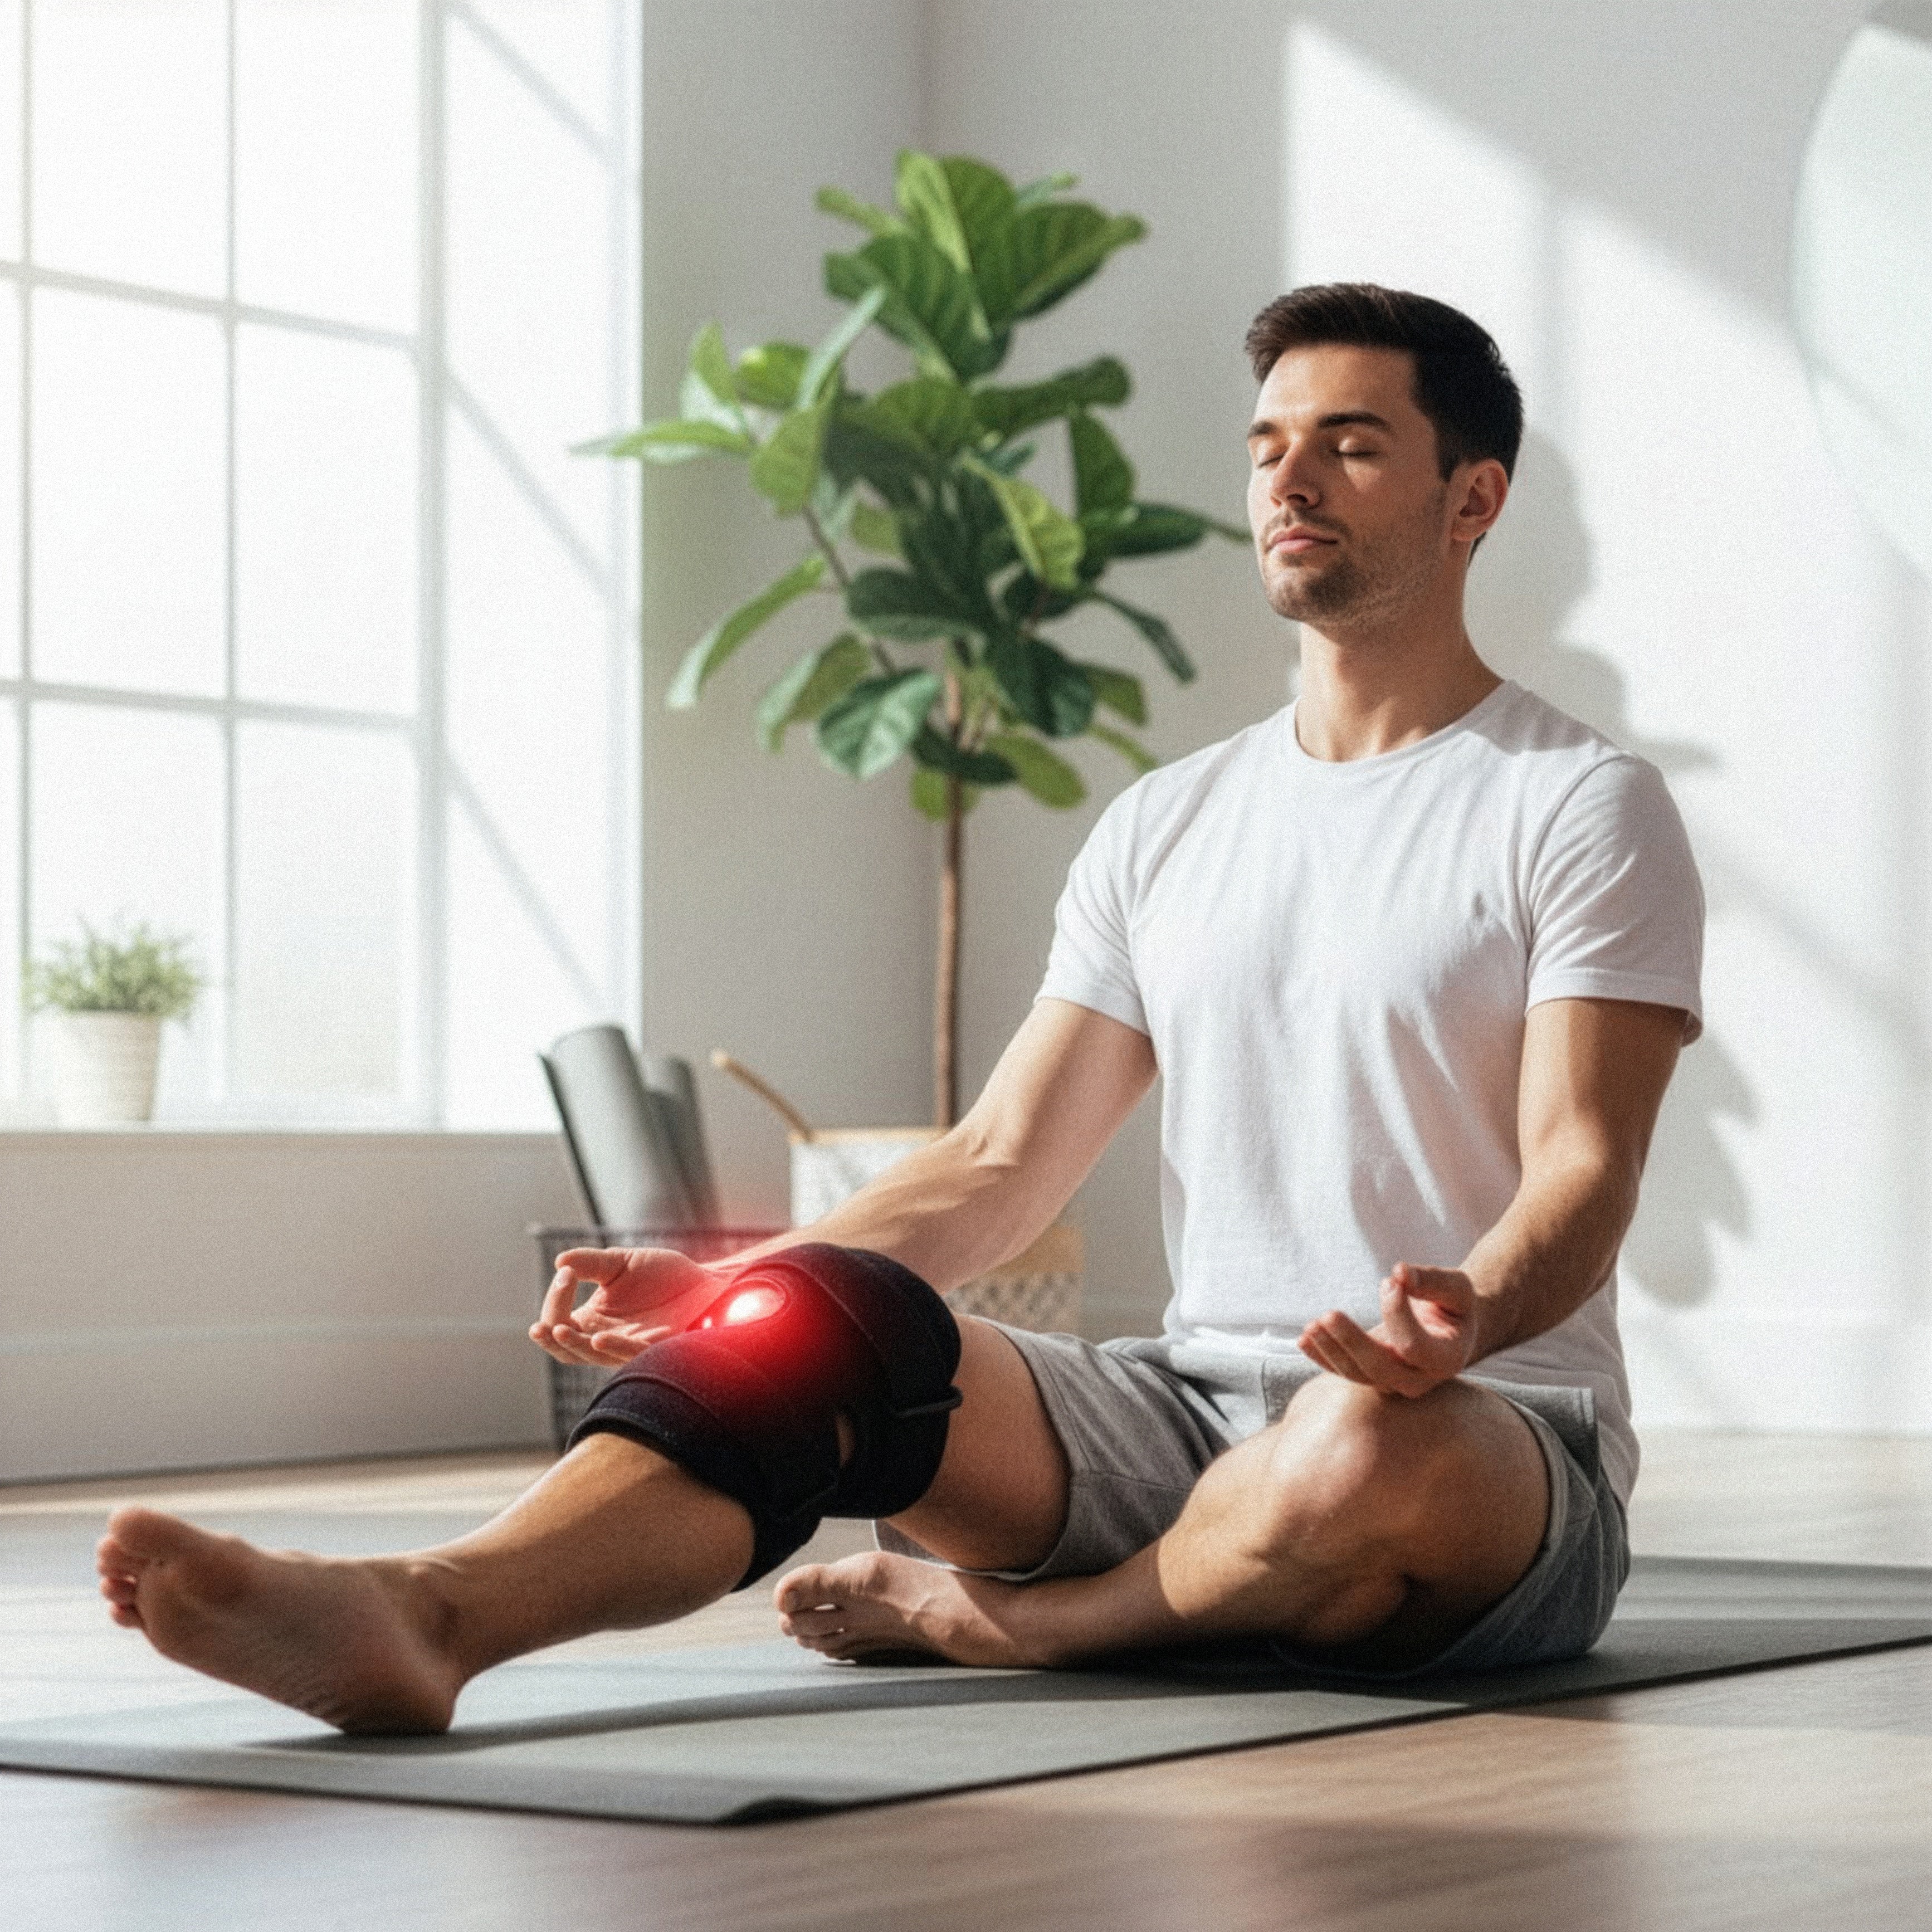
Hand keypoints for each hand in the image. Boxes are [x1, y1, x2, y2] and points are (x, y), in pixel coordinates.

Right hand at [529, 1245, 729, 1367]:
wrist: (703, 1278)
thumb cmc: (662, 1275)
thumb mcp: (620, 1263)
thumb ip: (591, 1263)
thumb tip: (560, 1262)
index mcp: (592, 1321)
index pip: (559, 1322)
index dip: (554, 1303)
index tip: (566, 1273)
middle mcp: (607, 1339)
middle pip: (568, 1351)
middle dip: (552, 1340)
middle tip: (541, 1326)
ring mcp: (631, 1347)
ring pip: (595, 1357)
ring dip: (576, 1345)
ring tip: (560, 1330)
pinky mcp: (658, 1349)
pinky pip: (631, 1355)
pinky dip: (613, 1348)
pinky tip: (599, 1337)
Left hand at [1297, 1263, 1477, 1396]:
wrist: (1448, 1328)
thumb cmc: (1453, 1304)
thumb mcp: (1455, 1288)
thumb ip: (1432, 1281)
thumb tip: (1399, 1272)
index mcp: (1446, 1359)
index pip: (1415, 1347)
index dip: (1397, 1315)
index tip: (1388, 1280)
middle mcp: (1419, 1379)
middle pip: (1380, 1369)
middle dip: (1351, 1342)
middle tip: (1329, 1314)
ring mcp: (1394, 1382)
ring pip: (1358, 1375)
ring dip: (1330, 1351)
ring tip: (1311, 1326)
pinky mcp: (1371, 1374)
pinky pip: (1344, 1372)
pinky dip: (1322, 1357)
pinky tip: (1303, 1339)